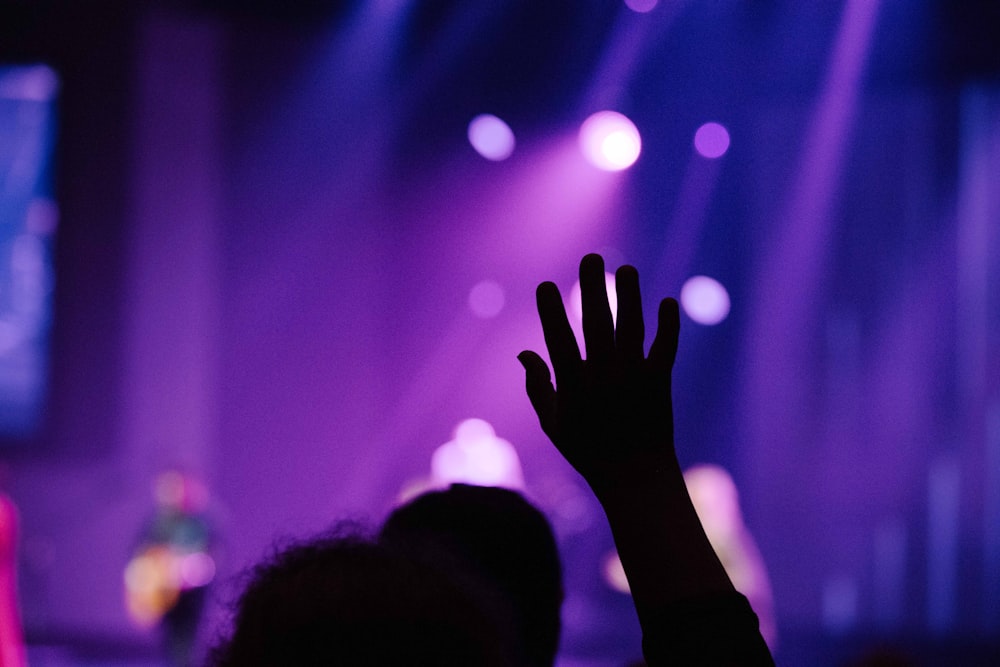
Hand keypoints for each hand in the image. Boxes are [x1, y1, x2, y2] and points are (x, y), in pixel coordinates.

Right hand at [518, 254, 680, 494]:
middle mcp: (604, 376)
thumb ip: (537, 386)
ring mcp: (633, 377)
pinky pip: (665, 347)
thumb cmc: (588, 451)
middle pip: (596, 323)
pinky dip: (668, 325)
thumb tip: (523, 352)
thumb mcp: (553, 423)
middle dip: (593, 288)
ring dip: (630, 297)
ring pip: (631, 328)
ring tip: (628, 271)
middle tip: (592, 259)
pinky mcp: (660, 382)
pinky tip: (666, 302)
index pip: (558, 339)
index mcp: (574, 385)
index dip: (549, 311)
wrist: (635, 479)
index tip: (544, 285)